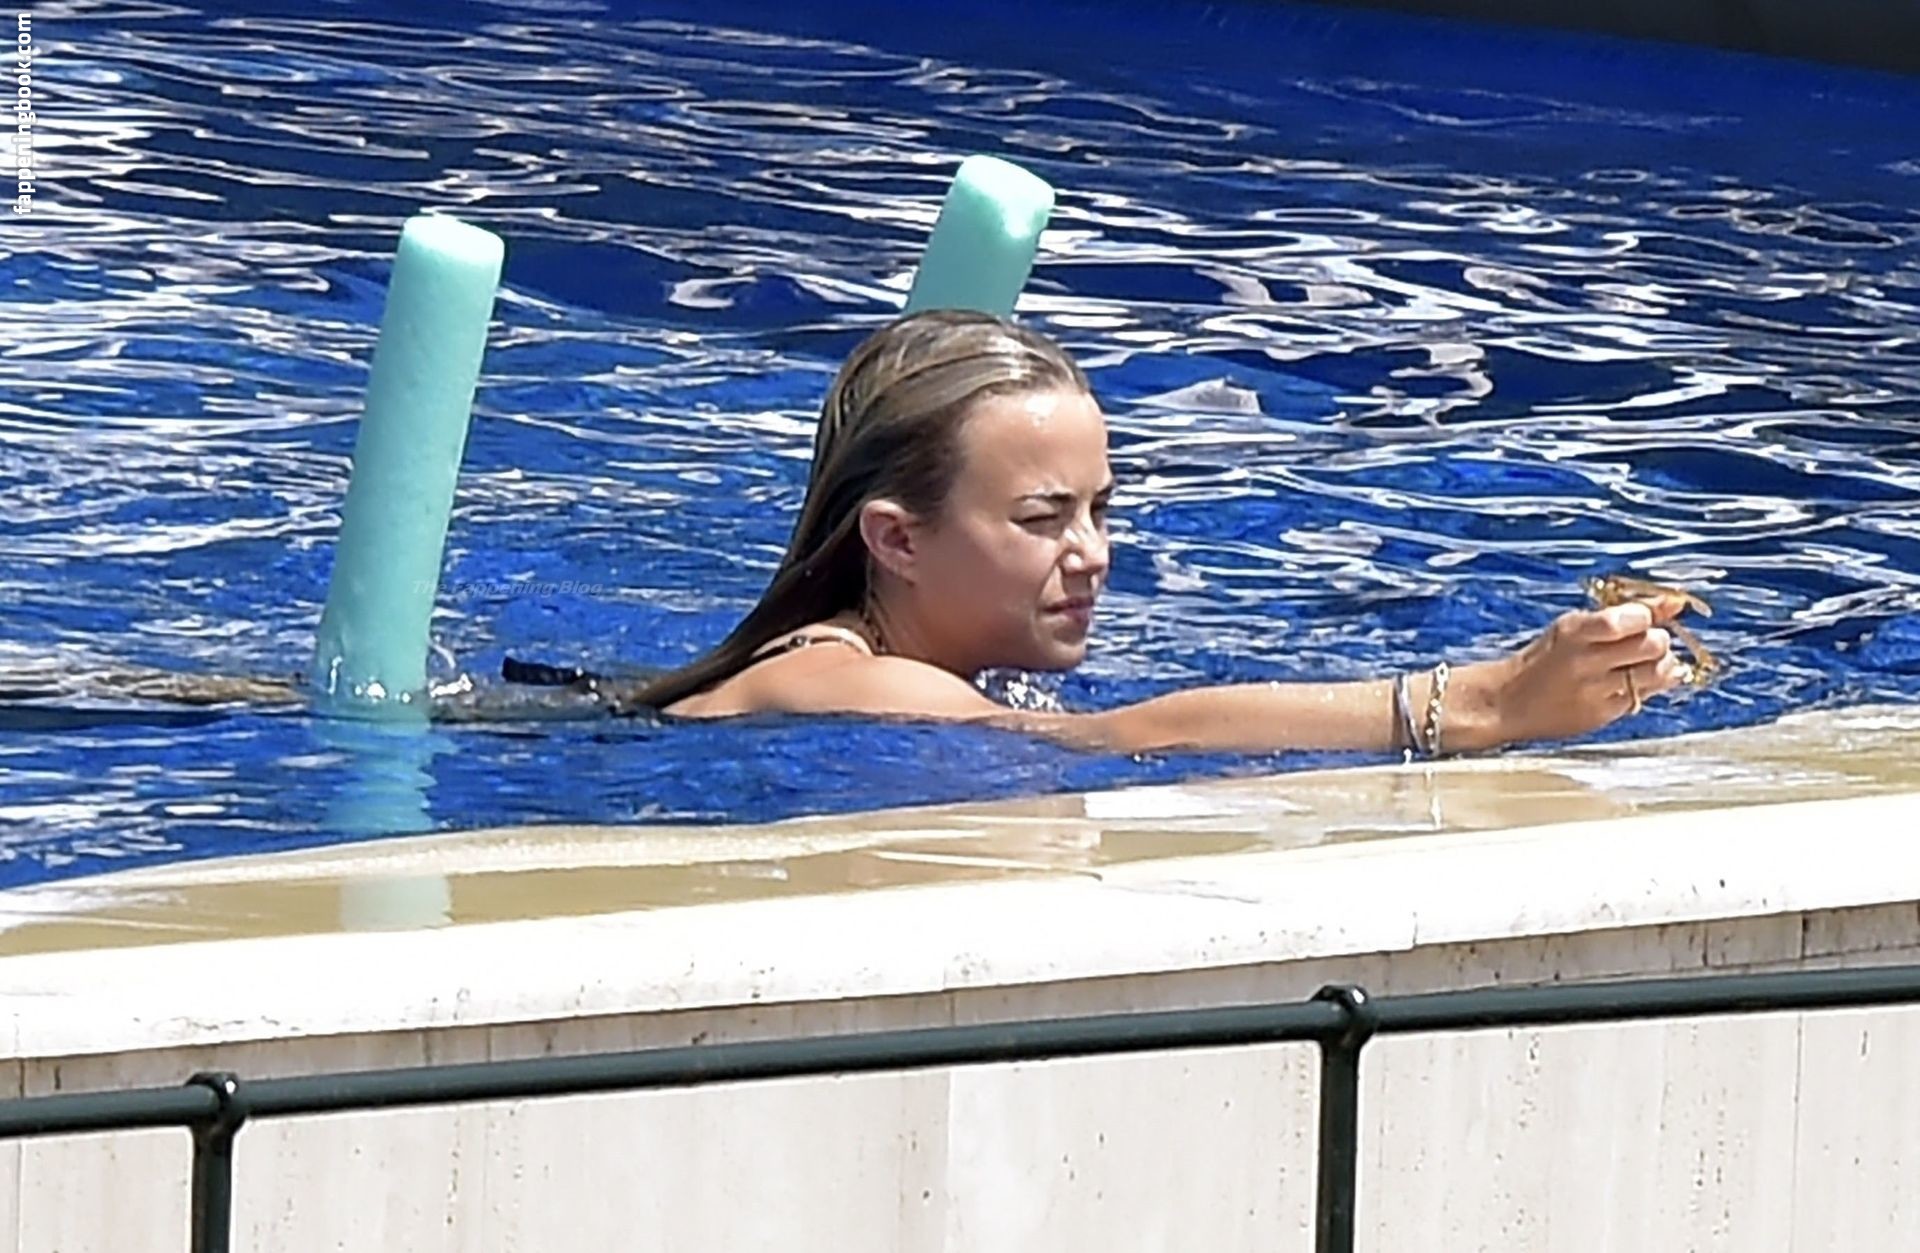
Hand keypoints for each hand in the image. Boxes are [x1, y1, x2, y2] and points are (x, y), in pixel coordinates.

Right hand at [1451, 600, 1689, 749]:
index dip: (1647, 616)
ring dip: (1658, 665)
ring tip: (1640, 664)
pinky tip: (1630, 683)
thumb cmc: (1544, 659)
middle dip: (1657, 641)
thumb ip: (1623, 614)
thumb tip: (1675, 603)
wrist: (1507, 703)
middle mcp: (1585, 662)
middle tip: (1645, 643)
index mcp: (1573, 632)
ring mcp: (1595, 692)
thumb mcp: (1573, 627)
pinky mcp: (1601, 715)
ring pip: (1657, 673)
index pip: (1625, 621)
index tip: (1644, 617)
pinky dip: (1645, 688)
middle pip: (1652, 645)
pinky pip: (1643, 697)